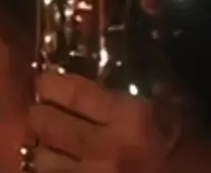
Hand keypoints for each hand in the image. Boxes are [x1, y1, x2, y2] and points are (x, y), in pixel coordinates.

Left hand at [25, 69, 183, 172]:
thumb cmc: (190, 147)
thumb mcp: (171, 108)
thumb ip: (142, 87)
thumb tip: (115, 66)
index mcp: (128, 118)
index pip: (73, 93)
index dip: (50, 83)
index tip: (44, 80)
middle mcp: (105, 149)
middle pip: (49, 124)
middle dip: (39, 113)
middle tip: (40, 107)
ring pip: (44, 160)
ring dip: (41, 147)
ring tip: (44, 140)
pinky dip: (50, 172)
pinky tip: (55, 165)